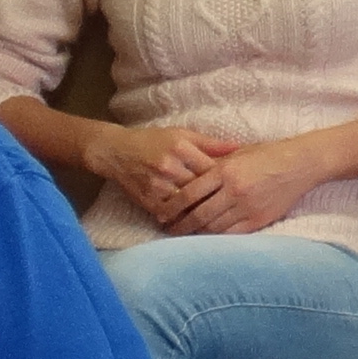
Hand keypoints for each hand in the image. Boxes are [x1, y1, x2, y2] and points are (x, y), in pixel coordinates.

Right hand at [81, 120, 228, 225]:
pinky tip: (195, 224)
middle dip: (217, 198)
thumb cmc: (152, 140)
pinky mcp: (148, 200)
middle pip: (202, 189)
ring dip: (202, 213)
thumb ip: (212, 144)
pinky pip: (171, 215)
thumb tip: (241, 148)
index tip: (237, 186)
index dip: (226, 180)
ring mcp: (158, 186)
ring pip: (188, 205)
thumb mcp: (182, 134)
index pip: (212, 169)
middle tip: (233, 206)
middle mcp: (170, 167)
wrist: (116, 152)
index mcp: (181, 148)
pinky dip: (183, 220)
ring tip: (219, 218)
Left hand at [166, 139, 323, 236]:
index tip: (162, 213)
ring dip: (196, 234)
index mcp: (224, 171)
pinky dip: (217, 238)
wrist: (299, 163)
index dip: (172, 206)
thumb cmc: (266, 154)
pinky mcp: (259, 219)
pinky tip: (208, 239)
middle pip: (198, 214)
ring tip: (184, 236)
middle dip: (180, 225)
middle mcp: (233, 190)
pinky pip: (232, 234)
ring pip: (213, 227)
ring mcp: (247, 207)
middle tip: (168, 230)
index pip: (189, 193)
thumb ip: (214, 165)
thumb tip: (188, 176)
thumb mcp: (237, 153)